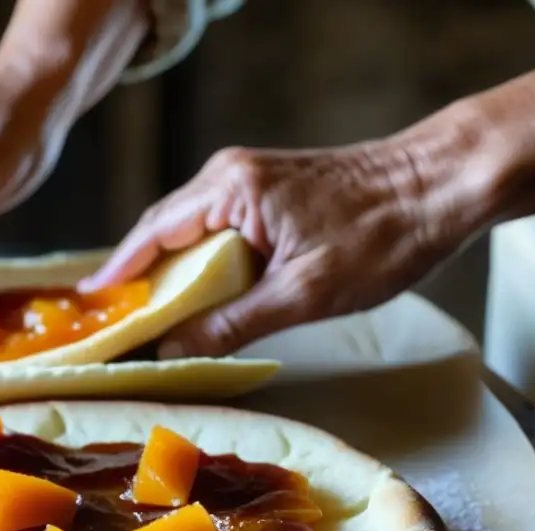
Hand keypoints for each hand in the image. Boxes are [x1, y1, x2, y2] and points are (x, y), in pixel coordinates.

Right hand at [80, 142, 459, 357]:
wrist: (444, 186)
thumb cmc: (382, 233)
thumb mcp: (303, 291)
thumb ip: (232, 323)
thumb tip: (174, 350)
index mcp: (231, 190)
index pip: (154, 234)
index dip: (119, 273)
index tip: (90, 305)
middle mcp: (231, 176)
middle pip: (165, 231)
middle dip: (141, 277)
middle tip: (117, 322)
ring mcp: (251, 181)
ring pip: (192, 232)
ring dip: (173, 274)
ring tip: (150, 317)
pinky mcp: (271, 193)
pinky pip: (219, 230)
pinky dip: (203, 264)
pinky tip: (201, 296)